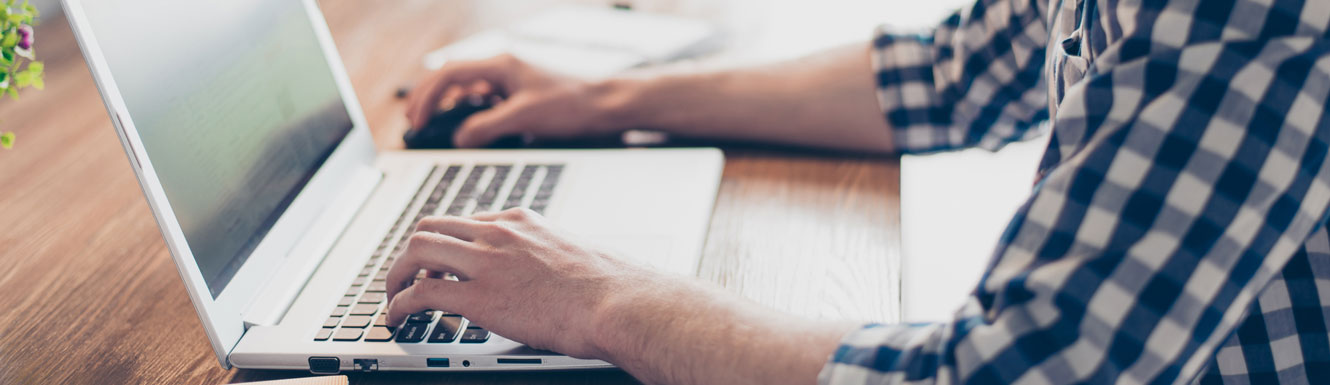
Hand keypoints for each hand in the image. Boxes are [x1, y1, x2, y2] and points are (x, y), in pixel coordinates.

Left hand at [383, 208, 652, 357]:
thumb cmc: (612, 287)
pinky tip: (397, 318)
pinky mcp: (479, 297)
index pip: (467, 221)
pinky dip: (399, 305)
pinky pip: (421, 294)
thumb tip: (556, 275)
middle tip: (406, 274)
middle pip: (431, 226)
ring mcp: (486, 262)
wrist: (620, 303)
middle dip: (412, 251)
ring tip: (391, 295)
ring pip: (417, 250)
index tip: (442, 262)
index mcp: (523, 222)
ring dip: (396, 274)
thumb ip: (554, 256)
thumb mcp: (577, 255)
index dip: (447, 243)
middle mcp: (498, 234)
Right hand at [405, 54, 623, 147]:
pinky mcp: (521, 94)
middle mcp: (504, 68)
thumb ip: (487, 127)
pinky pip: (486, 100)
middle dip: (431, 99)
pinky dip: (472, 112)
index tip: (417, 120)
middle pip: (454, 78)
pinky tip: (470, 127)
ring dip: (450, 105)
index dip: (428, 97)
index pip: (450, 74)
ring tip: (435, 125)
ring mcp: (512, 80)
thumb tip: (459, 138)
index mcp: (501, 65)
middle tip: (415, 122)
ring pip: (469, 88)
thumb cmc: (572, 105)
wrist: (606, 106)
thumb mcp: (524, 117)